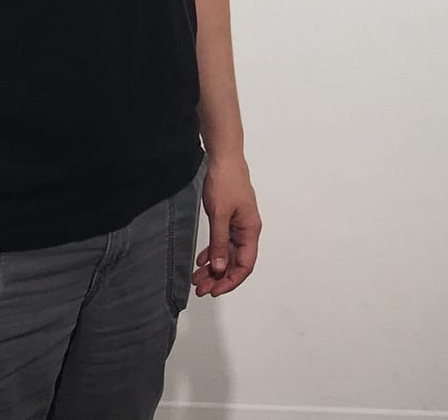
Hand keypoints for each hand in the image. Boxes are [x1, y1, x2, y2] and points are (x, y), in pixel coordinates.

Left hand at [194, 153, 260, 297]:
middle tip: (201, 288)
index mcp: (250, 230)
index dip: (230, 281)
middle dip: (219, 278)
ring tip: (197, 278)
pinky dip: (213, 253)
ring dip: (213, 267)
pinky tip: (201, 260)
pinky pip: (223, 242)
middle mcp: (247, 230)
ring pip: (227, 254)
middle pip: (235, 262)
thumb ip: (220, 243)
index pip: (245, 265)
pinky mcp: (229, 218)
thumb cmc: (226, 181)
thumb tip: (220, 268)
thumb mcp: (220, 215)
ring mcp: (238, 224)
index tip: (214, 290)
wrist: (224, 157)